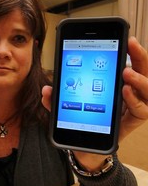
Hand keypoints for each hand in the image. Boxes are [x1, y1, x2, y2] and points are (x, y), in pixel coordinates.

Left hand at [41, 36, 147, 170]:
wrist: (86, 148)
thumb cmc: (80, 122)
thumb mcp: (65, 109)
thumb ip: (56, 101)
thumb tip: (46, 90)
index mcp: (112, 86)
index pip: (127, 64)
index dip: (129, 51)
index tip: (126, 37)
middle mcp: (125, 94)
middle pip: (142, 73)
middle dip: (140, 56)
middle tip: (132, 43)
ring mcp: (130, 108)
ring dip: (139, 79)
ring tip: (126, 72)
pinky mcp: (130, 123)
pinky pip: (141, 111)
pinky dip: (134, 101)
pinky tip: (124, 92)